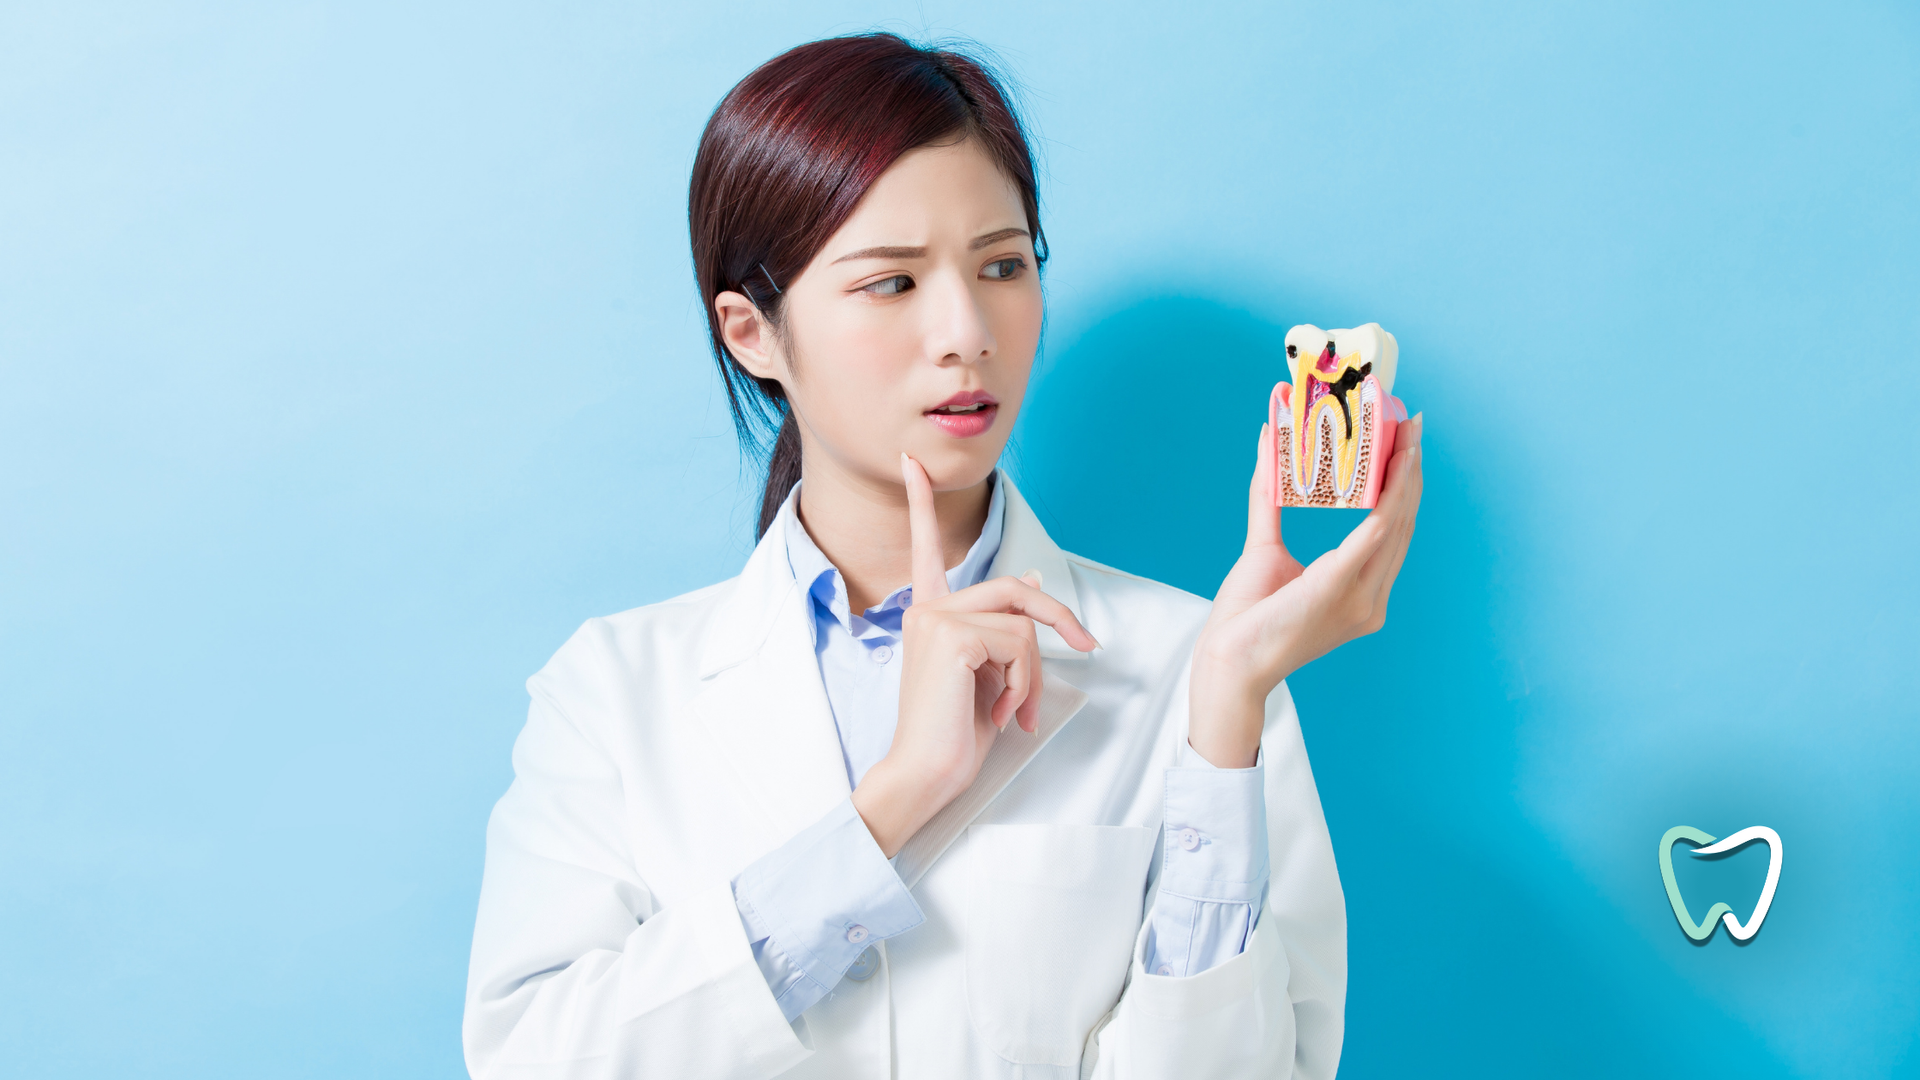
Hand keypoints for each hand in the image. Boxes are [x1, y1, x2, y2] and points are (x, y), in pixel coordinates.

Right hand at [851, 455, 1099, 856]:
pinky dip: (1025, 683)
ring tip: (1016, 710)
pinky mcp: (952, 636)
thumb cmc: (954, 734)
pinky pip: (1019, 643)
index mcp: (930, 614)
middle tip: (1088, 646)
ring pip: (1023, 622)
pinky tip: (1001, 713)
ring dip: (1035, 672)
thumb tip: (1039, 580)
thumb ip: (1006, 629)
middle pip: (1015, 586)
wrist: (926, 774)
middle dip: (1058, 615)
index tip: (913, 462)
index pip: (926, 548)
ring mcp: (936, 618)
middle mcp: (926, 608)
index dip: (922, 504)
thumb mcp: (990, 674)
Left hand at [1186, 414, 1424, 767]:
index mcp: (1361, 594)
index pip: (1393, 532)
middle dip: (1411, 472)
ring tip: (1405, 437)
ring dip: (1405, 477)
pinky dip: (1384, 502)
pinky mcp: (1336, 591)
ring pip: (1395, 526)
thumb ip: (1269, 497)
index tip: (1405, 443)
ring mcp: (1359, 600)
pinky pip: (1371, 539)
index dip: (1403, 487)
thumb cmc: (1247, 617)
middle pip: (1402, 525)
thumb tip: (1269, 445)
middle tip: (1411, 425)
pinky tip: (1391, 471)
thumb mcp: (1264, 549)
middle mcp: (1370, 600)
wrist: (1228, 665)